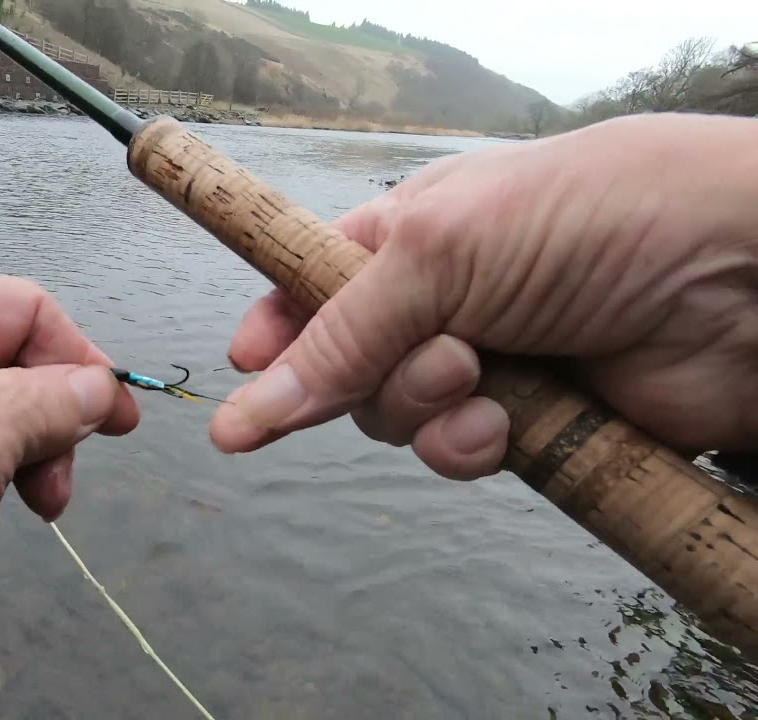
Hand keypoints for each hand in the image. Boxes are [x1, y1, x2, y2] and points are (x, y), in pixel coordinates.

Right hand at [211, 111, 757, 478]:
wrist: (737, 279)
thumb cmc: (589, 219)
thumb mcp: (438, 251)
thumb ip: (335, 337)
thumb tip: (240, 414)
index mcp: (410, 232)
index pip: (309, 283)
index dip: (276, 327)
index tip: (246, 364)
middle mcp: (439, 298)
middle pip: (344, 365)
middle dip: (377, 371)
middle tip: (441, 350)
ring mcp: (482, 362)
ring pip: (396, 417)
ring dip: (426, 407)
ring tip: (483, 375)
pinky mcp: (526, 422)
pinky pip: (455, 455)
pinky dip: (471, 447)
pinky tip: (508, 425)